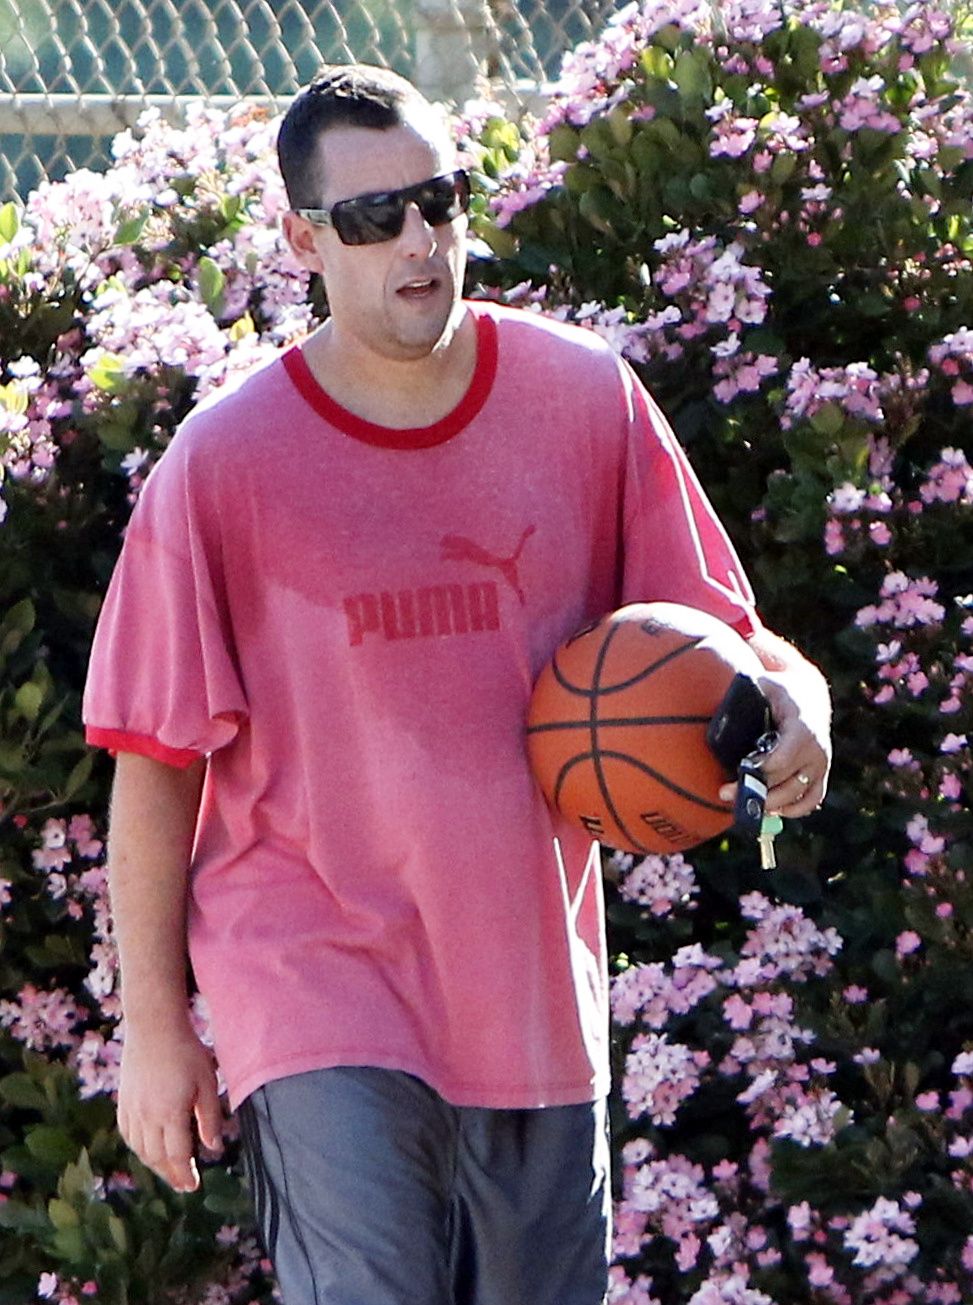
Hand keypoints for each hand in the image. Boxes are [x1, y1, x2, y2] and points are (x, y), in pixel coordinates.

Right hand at [117, 1021, 222, 1192]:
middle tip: (183, 1184)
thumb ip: (210, 1117)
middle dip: (171, 1174)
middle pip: (157, 1158)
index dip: (186, 1174)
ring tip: (169, 1170)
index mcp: (170, 1114)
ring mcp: (132, 1110)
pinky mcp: (124, 1102)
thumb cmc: (187, 1052)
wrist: (153, 1027)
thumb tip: (214, 1148)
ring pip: (140, 1149)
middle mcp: (147, 1117)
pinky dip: (139, 1148)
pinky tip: (148, 1149)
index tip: (193, 1186)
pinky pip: (128, 1135)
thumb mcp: (207, 1082)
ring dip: (155, 1164)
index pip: (178, 1155)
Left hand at [719, 669, 831, 818]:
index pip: (781, 760)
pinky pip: (811, 800)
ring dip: (770, 805)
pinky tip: (772, 809)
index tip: (736, 772)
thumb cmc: (783, 691)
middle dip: (755, 791)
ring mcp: (820, 765)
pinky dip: (793, 809)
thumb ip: (747, 695)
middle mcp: (815, 751)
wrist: (810, 695)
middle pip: (785, 784)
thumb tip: (723, 708)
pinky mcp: (821, 774)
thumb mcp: (766, 685)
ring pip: (797, 797)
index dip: (759, 771)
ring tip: (745, 805)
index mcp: (802, 730)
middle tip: (725, 794)